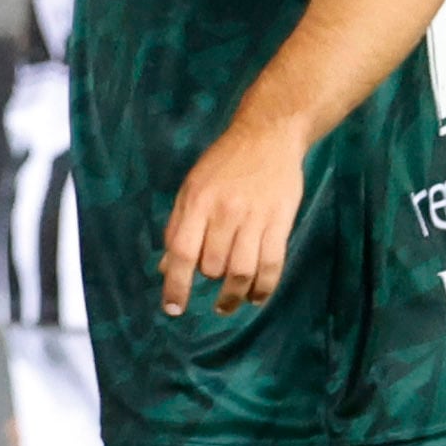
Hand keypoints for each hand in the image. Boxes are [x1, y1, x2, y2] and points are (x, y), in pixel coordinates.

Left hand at [161, 107, 308, 316]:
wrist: (268, 136)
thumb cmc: (223, 164)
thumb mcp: (191, 188)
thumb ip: (178, 227)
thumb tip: (165, 268)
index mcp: (197, 202)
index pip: (181, 252)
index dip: (175, 285)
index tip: (173, 309)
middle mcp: (225, 212)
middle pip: (213, 266)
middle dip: (210, 281)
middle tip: (212, 280)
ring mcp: (255, 217)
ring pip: (242, 272)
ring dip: (234, 296)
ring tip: (229, 304)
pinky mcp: (280, 221)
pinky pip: (272, 265)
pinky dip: (264, 288)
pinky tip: (255, 298)